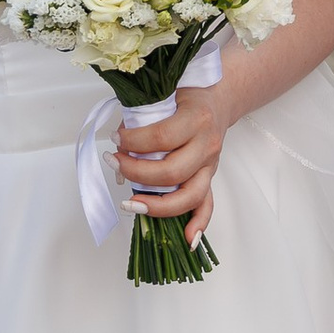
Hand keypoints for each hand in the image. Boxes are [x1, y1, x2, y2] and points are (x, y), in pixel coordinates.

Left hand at [117, 87, 225, 243]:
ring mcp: (210, 165)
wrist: (218, 98)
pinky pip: (207, 205)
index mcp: (197, 118)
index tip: (115, 139)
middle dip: (137, 173)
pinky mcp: (209, 178)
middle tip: (115, 163)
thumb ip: (142, 117)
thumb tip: (118, 147)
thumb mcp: (165, 93)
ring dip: (157, 205)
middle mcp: (207, 144)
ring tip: (131, 204)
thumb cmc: (186, 95)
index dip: (133, 142)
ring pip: (189, 195)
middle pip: (172, 172)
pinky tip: (187, 239)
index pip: (161, 137)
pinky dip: (198, 224)